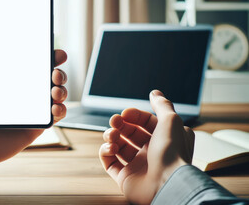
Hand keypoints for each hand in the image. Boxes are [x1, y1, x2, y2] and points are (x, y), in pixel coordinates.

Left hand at [0, 19, 67, 169]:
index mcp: (9, 77)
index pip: (32, 60)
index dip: (46, 53)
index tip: (53, 47)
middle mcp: (22, 91)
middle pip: (49, 76)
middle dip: (58, 69)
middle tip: (55, 69)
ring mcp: (30, 108)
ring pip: (55, 94)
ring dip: (62, 88)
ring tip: (55, 90)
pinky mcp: (34, 126)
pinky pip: (54, 116)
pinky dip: (61, 110)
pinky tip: (54, 108)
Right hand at [99, 90, 194, 204]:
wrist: (167, 184)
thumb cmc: (172, 153)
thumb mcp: (171, 121)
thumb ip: (162, 105)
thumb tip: (155, 93)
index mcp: (164, 139)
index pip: (145, 123)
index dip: (134, 116)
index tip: (125, 113)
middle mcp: (151, 152)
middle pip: (130, 133)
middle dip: (120, 125)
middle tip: (114, 122)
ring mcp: (137, 165)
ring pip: (118, 146)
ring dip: (111, 137)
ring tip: (111, 136)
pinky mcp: (125, 178)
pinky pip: (110, 162)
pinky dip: (105, 153)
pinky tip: (109, 148)